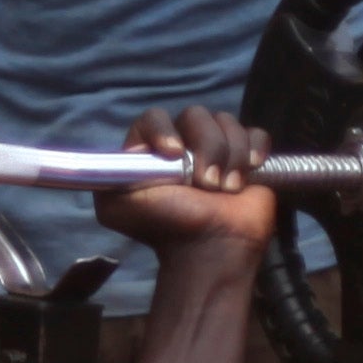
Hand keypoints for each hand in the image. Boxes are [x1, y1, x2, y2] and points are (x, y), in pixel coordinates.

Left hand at [93, 103, 276, 258]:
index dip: (163, 129)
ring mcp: (217, 149)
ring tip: (226, 189)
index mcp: (152, 151)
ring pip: (226, 122)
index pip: (154, 117)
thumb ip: (107, 175)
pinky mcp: (248, 156)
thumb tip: (128, 149)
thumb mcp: (115, 206)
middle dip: (205, 147)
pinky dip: (255, 149)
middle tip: (205, 184)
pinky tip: (251, 170)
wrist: (211, 248)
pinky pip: (255, 132)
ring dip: (229, 156)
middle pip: (196, 114)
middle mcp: (184, 144)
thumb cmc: (165, 226)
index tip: (173, 153)